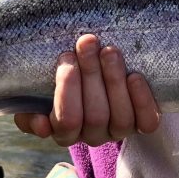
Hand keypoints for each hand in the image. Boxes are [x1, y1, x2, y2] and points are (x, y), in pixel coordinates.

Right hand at [14, 34, 160, 145]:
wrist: (100, 71)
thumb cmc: (68, 76)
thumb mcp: (42, 87)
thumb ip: (31, 103)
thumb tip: (39, 122)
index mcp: (64, 130)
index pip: (65, 121)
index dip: (67, 89)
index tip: (66, 56)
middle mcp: (92, 135)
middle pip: (94, 115)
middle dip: (90, 74)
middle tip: (87, 42)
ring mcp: (118, 130)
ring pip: (120, 117)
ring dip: (114, 80)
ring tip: (110, 50)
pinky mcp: (142, 123)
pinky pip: (146, 121)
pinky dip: (141, 99)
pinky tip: (135, 76)